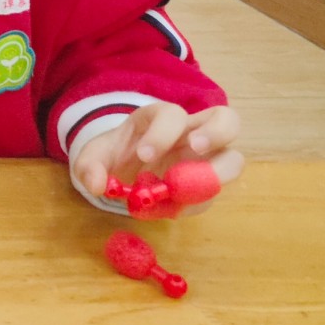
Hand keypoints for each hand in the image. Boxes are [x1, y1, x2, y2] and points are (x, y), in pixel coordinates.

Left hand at [72, 103, 242, 212]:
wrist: (127, 169)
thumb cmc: (117, 154)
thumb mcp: (95, 156)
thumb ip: (89, 166)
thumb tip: (97, 184)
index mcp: (161, 118)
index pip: (171, 114)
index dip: (162, 133)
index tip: (144, 156)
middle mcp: (193, 131)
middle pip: (227, 119)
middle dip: (215, 133)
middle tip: (195, 149)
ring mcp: (208, 158)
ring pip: (235, 158)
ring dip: (218, 175)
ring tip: (186, 191)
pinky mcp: (208, 182)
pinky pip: (214, 193)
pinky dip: (196, 204)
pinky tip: (171, 209)